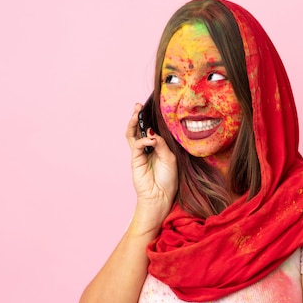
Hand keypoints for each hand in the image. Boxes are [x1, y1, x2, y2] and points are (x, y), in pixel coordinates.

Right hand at [126, 103, 177, 221]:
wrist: (161, 197)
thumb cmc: (168, 180)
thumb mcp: (170, 158)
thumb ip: (161, 143)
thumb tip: (151, 131)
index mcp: (157, 147)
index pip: (151, 129)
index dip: (150, 119)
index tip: (151, 107)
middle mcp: (147, 149)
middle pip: (138, 129)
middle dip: (137, 116)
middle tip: (138, 105)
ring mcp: (140, 154)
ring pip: (132, 134)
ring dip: (133, 122)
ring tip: (135, 112)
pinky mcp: (135, 160)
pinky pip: (136, 145)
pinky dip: (143, 140)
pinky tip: (151, 139)